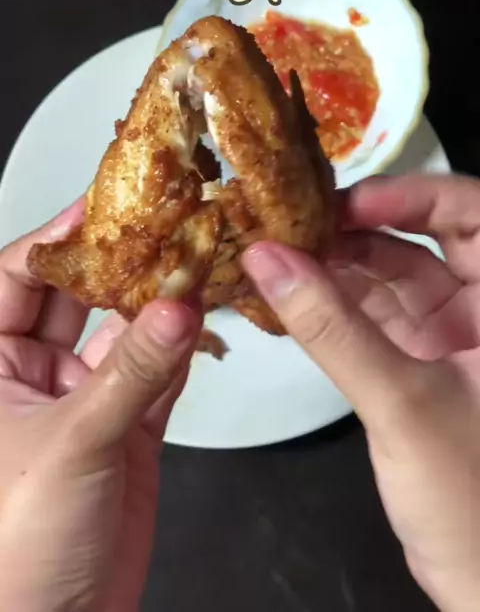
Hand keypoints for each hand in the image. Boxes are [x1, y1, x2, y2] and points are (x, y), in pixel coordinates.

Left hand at [0, 200, 200, 611]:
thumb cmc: (12, 547)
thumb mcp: (72, 441)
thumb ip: (134, 371)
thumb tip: (176, 307)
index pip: (20, 276)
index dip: (61, 236)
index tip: (106, 201)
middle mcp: (30, 373)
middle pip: (78, 295)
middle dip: (119, 261)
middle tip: (163, 221)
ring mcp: (82, 399)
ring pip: (122, 332)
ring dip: (156, 303)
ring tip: (195, 261)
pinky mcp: (125, 429)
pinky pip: (155, 373)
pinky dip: (180, 348)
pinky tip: (203, 318)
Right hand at [243, 174, 479, 611]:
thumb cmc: (473, 499)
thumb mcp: (401, 403)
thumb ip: (331, 330)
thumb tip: (267, 259)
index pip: (470, 210)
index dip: (411, 193)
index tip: (344, 204)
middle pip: (421, 239)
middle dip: (358, 230)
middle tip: (291, 227)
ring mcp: (452, 338)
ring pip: (391, 279)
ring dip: (336, 269)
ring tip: (275, 258)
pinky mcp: (422, 367)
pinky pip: (374, 320)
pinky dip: (334, 308)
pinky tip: (289, 298)